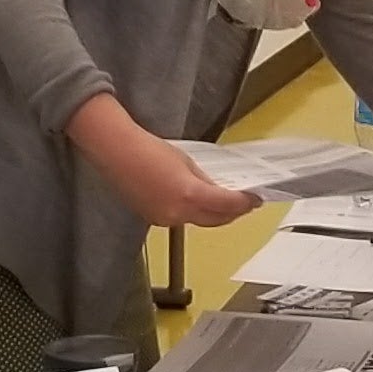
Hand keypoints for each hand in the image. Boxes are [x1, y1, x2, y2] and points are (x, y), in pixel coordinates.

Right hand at [116, 152, 264, 230]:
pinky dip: (194, 213)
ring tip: (226, 205)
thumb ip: (203, 180)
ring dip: (215, 215)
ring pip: (199, 221)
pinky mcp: (154, 220)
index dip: (244, 203)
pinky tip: (198, 204)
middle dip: (233, 213)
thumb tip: (216, 191)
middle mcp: (178, 213)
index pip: (226, 205)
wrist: (118, 153)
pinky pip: (181, 219)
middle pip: (215, 219)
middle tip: (246, 204)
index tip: (255, 199)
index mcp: (189, 194)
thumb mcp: (185, 161)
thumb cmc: (149, 149)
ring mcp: (165, 220)